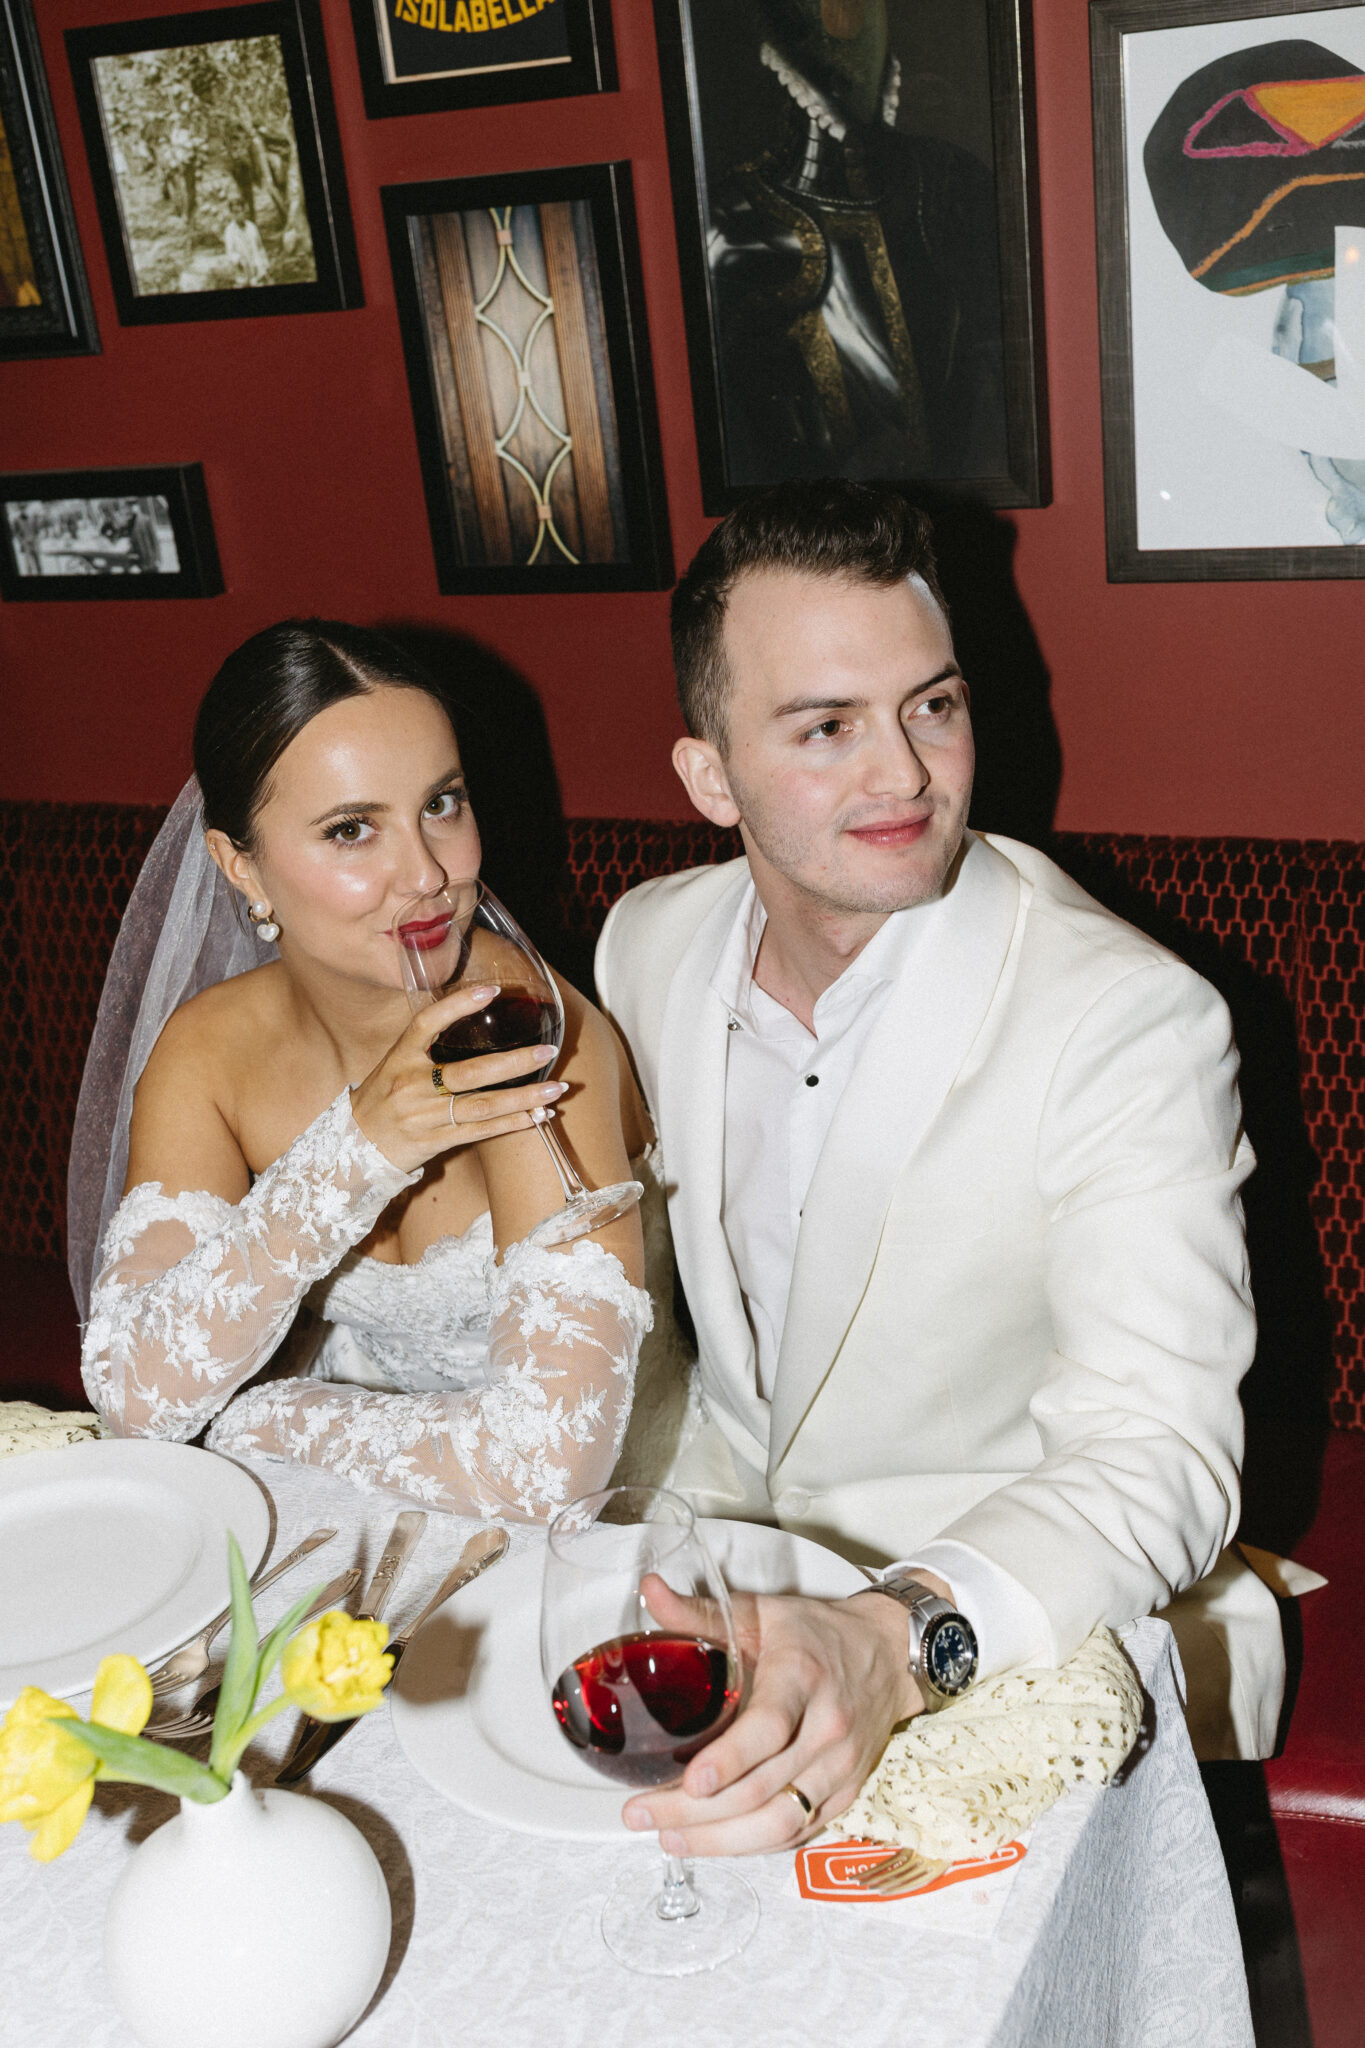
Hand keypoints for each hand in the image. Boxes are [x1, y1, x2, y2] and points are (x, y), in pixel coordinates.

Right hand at [349, 982, 564, 1173]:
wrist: (354, 1146)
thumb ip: (427, 1045)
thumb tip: (473, 1016)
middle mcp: (412, 1085)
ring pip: (483, 1106)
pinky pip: (481, 1132)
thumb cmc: (383, 1098)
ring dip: (524, 1098)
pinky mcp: (435, 1142)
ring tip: (557, 1089)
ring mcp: (424, 1117)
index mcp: (400, 1057)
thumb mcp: (395, 1063)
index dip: (458, 1005)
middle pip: (470, 1072)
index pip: (427, 1023)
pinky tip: (538, 1116)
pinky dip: (512, 1124)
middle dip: (515, 1062)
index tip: (492, 991)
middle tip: (550, 1050)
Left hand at [621, 1580, 930, 1857]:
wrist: (888, 1653)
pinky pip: (799, 1833)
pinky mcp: (846, 1793)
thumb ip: (701, 1611)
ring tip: (670, 1838)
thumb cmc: (818, 1632)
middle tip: (642, 1815)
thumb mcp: (760, 1612)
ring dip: (721, 1841)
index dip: (729, 1760)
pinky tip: (715, 1842)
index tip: (690, 1782)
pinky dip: (754, 1845)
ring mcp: (840, 1767)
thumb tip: (649, 1591)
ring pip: (780, 1822)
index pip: (768, 1728)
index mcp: (801, 1676)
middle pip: (762, 1788)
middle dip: (696, 1812)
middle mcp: (827, 1727)